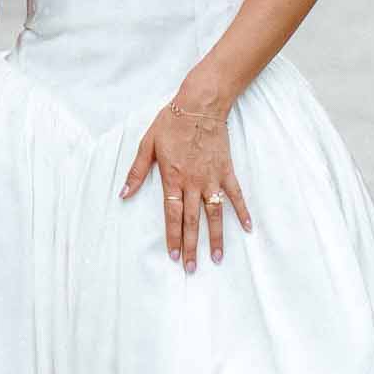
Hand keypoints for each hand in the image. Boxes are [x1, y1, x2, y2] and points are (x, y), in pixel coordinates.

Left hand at [120, 96, 252, 274]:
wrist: (200, 105)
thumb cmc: (171, 123)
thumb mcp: (147, 144)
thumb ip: (137, 171)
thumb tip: (124, 194)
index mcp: (172, 177)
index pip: (172, 214)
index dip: (173, 236)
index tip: (174, 255)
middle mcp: (193, 182)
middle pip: (193, 220)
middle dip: (191, 246)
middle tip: (191, 269)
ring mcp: (212, 178)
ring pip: (215, 213)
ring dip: (217, 237)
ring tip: (218, 258)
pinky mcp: (226, 171)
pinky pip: (236, 194)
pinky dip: (242, 211)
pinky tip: (249, 228)